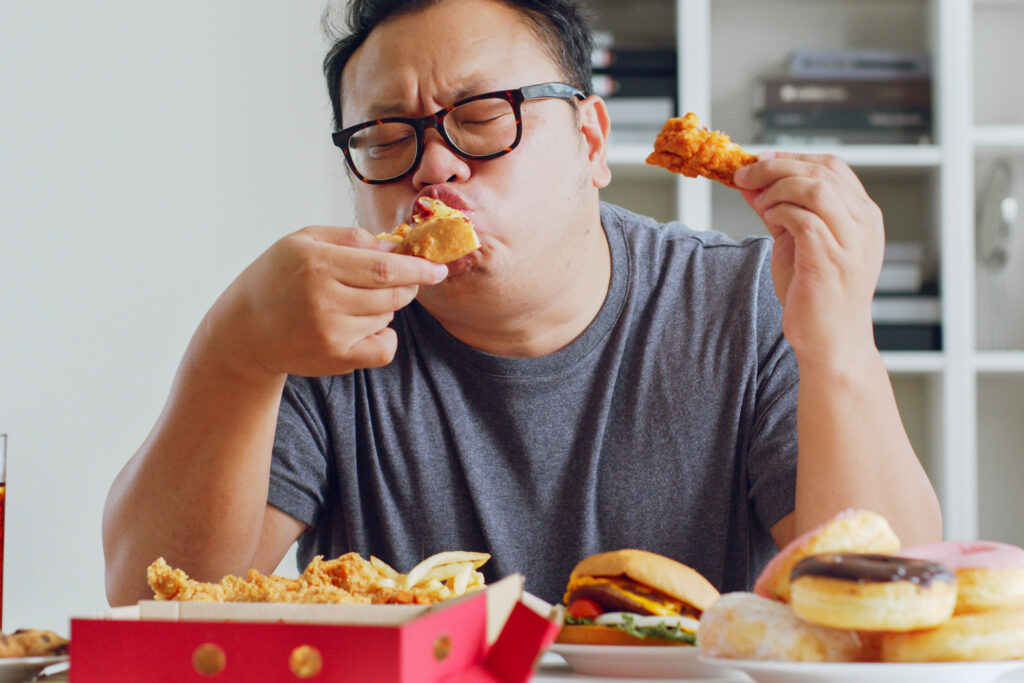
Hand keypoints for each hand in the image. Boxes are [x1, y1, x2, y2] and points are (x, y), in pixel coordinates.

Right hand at [205, 225, 447, 378]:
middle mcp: (324, 299)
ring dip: (386, 308)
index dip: (418, 268)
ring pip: (388, 317)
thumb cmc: (277, 277)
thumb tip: (395, 246)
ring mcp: (331, 333)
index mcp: (317, 263)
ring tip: (356, 302)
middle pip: (393, 293)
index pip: (385, 267)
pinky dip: (386, 337)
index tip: (438, 268)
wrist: (245, 330)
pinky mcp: (337, 359)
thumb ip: (350, 238)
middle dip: (408, 285)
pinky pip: (385, 348)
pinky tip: (368, 327)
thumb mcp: (303, 241)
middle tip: (402, 280)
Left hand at [733, 152, 883, 367]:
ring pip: (816, 188)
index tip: (760, 161)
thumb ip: (779, 209)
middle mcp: (864, 224)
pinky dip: (780, 212)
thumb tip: (749, 182)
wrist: (830, 340)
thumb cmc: (815, 293)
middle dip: (776, 166)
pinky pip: (805, 220)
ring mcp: (852, 242)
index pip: (832, 165)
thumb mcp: (796, 240)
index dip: (792, 158)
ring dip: (778, 188)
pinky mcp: (832, 261)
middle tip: (745, 174)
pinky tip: (769, 219)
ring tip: (759, 201)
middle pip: (822, 171)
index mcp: (862, 214)